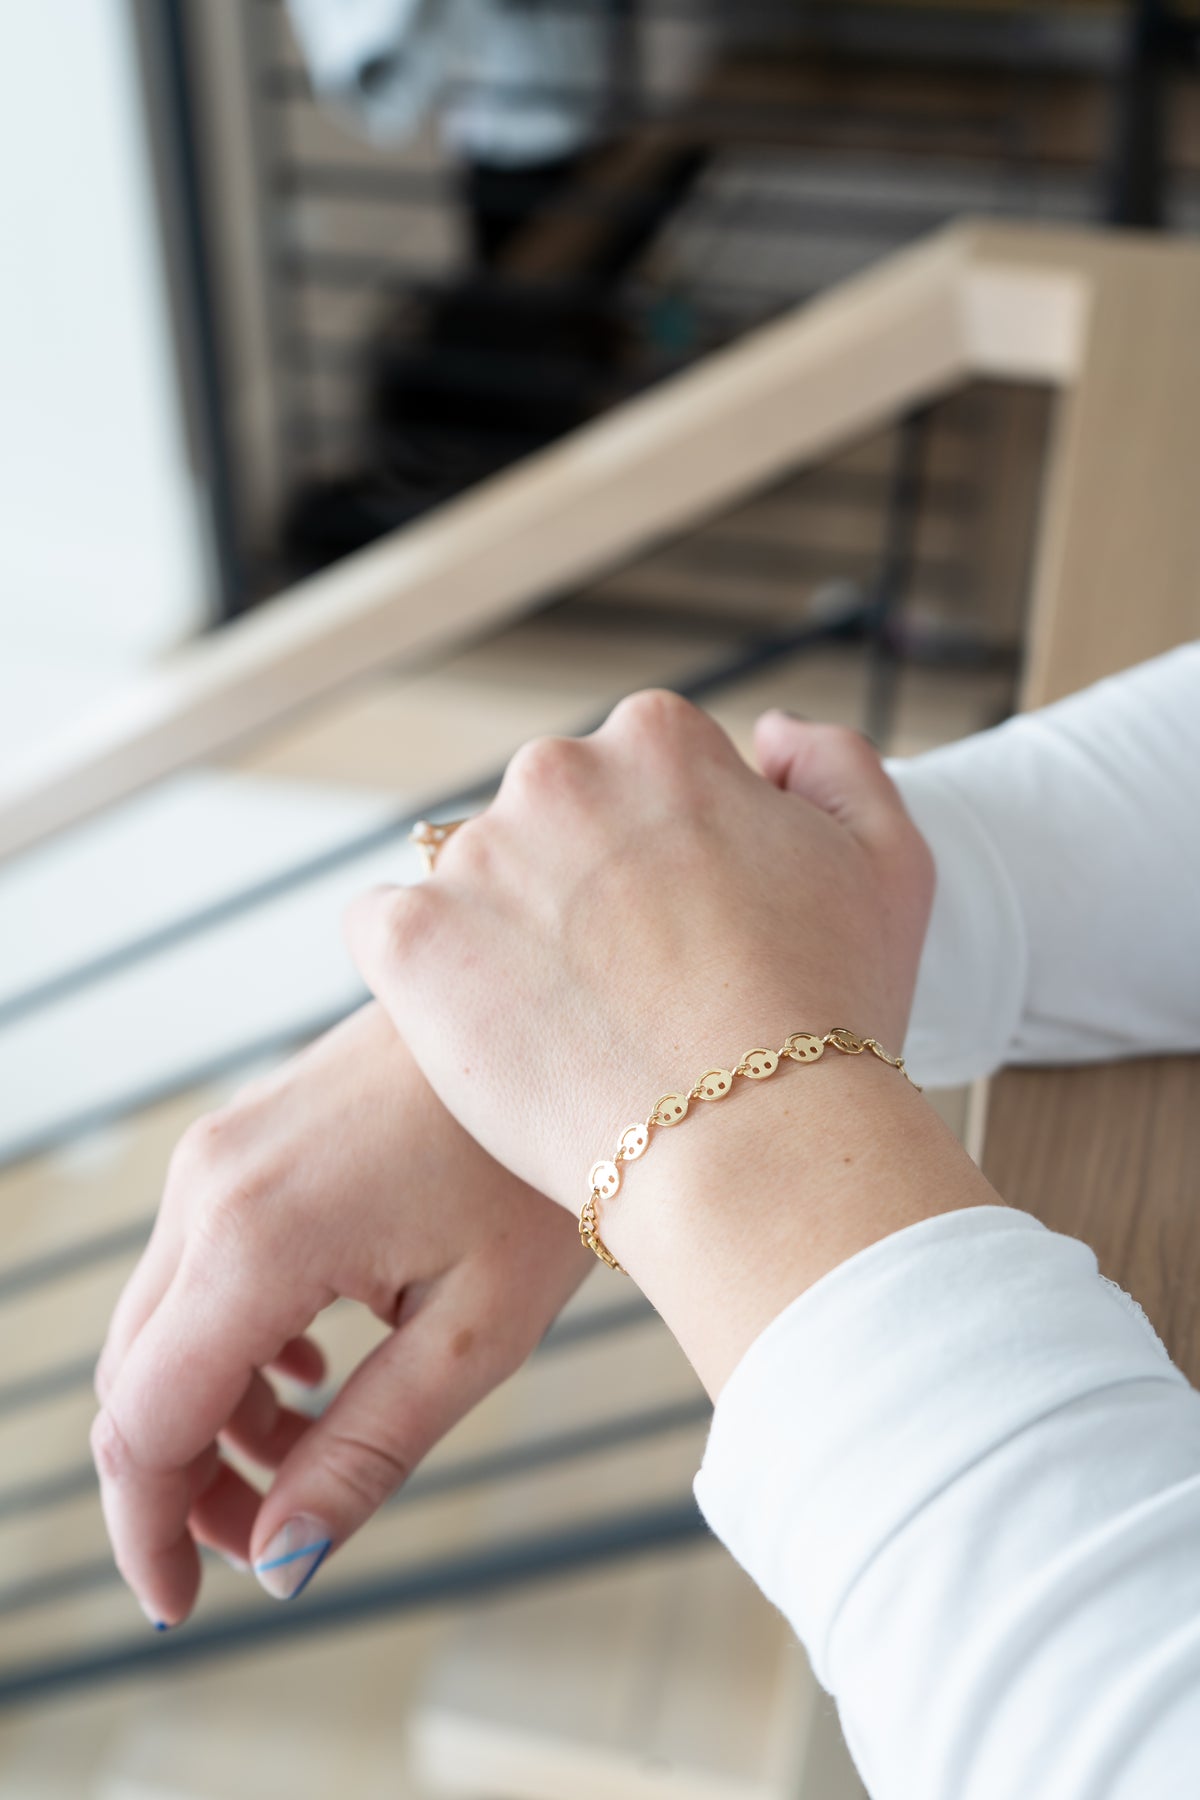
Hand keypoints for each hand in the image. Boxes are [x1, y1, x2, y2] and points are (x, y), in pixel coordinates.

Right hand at [92, 1002, 588, 1625]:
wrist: (569, 1015)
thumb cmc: (538, 1170)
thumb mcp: (472, 1332)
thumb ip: (364, 1452)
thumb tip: (280, 1562)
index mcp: (255, 1239)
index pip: (143, 1425)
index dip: (148, 1532)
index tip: (184, 1604)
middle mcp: (209, 1186)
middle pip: (134, 1377)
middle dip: (181, 1479)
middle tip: (263, 1538)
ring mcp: (221, 1149)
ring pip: (161, 1319)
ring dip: (210, 1408)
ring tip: (309, 1448)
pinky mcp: (246, 1134)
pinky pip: (196, 1261)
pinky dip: (228, 1336)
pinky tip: (313, 1359)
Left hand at [346, 693, 934, 1213]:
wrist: (752, 1149)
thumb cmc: (831, 1018)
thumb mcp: (888, 861)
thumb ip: (833, 763)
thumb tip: (768, 732)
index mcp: (660, 740)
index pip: (634, 776)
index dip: (661, 861)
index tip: (681, 934)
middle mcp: (558, 772)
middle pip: (547, 820)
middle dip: (575, 887)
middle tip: (625, 988)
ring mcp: (476, 853)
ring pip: (472, 880)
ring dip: (503, 932)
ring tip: (566, 1028)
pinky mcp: (413, 937)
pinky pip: (388, 932)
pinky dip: (423, 974)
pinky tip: (486, 1029)